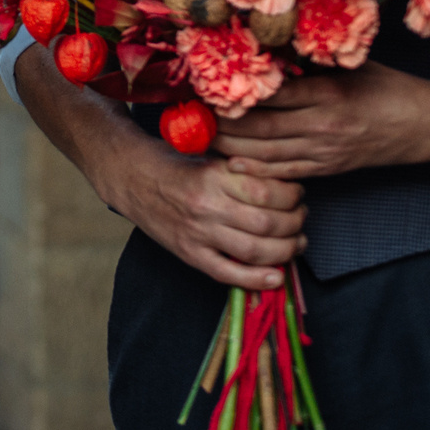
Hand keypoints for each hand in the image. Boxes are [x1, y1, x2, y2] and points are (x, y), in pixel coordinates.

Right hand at [13, 43, 302, 287]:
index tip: (298, 191)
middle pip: (269, 223)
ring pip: (256, 250)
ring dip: (285, 249)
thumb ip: (241, 163)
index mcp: (214, 175)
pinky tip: (275, 276)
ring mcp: (197, 233)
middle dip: (295, 223)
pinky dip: (256, 279)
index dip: (293, 194)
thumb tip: (283, 170)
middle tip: (302, 216)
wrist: (126, 174)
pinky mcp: (188, 253)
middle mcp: (207, 206)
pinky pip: (228, 273)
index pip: (270, 190)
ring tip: (295, 242)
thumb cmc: (171, 158)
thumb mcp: (208, 150)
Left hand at [216, 67, 429, 179]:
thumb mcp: (351, 66)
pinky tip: (232, 164)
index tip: (206, 84)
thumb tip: (270, 49)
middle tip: (193, 116)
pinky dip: (256, 169)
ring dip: (232, 148)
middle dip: (224, 124)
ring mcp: (325, 151)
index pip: (270, 94)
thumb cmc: (390, 88)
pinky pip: (285, 172)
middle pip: (261, 127)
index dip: (235, 92)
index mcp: (327, 93)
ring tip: (204, 139)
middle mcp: (322, 125)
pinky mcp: (329, 168)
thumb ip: (313, 63)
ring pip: (267, 153)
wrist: (426, 126)